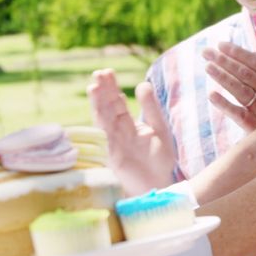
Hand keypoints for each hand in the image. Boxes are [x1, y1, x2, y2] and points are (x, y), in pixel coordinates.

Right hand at [88, 69, 174, 195]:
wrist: (161, 184)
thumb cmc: (158, 159)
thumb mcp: (159, 128)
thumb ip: (151, 108)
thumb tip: (143, 83)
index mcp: (128, 124)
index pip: (117, 102)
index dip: (111, 87)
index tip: (106, 71)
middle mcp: (118, 132)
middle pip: (108, 108)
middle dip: (102, 92)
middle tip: (98, 73)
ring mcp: (115, 144)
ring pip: (104, 121)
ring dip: (98, 105)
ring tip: (94, 87)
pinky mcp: (115, 157)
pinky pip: (108, 140)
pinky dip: (103, 127)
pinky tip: (100, 114)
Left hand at [204, 42, 255, 130]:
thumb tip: (244, 57)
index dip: (238, 53)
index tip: (220, 45)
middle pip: (246, 74)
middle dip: (225, 60)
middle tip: (206, 52)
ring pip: (241, 90)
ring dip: (223, 77)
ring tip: (207, 67)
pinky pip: (238, 114)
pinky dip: (225, 104)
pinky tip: (212, 95)